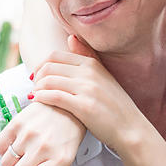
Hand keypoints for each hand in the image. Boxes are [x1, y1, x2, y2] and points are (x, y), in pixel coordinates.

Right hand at [0, 101, 84, 165]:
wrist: (65, 104)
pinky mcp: (17, 123)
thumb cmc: (66, 136)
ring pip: (5, 163)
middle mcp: (43, 148)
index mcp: (59, 161)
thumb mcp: (65, 159)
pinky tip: (18, 142)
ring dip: (12, 163)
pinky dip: (5, 149)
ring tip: (26, 151)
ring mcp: (28, 134)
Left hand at [28, 36, 149, 154]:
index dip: (40, 66)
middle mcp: (89, 72)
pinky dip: (41, 98)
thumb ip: (86, 57)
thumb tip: (70, 37)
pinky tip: (38, 102)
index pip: (55, 56)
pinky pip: (54, 96)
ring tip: (36, 96)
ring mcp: (87, 89)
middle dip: (37, 78)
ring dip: (37, 89)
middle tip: (35, 88)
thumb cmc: (114, 105)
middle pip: (49, 67)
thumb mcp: (103, 76)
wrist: (130, 128)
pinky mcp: (84, 106)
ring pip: (49, 81)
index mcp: (92, 63)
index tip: (37, 77)